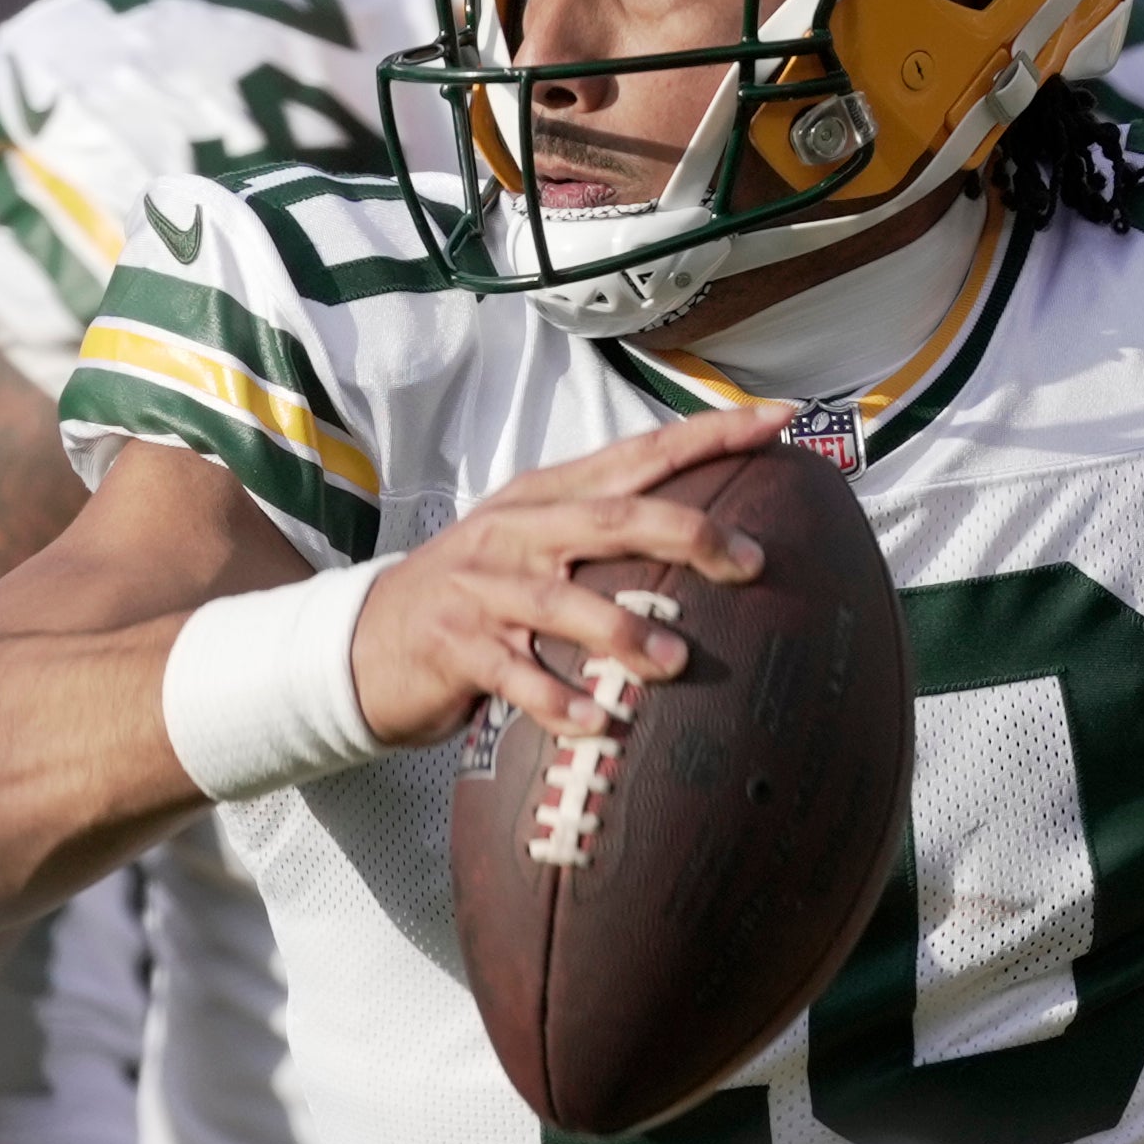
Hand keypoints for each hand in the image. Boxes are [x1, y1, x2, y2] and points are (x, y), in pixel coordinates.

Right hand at [350, 407, 782, 748]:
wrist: (365, 642)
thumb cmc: (475, 598)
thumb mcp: (533, 546)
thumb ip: (605, 534)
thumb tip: (711, 539)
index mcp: (546, 497)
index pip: (639, 454)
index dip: (709, 434)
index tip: (778, 420)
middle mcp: (518, 531)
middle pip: (611, 517)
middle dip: (686, 533)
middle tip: (751, 562)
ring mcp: (482, 588)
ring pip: (563, 600)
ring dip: (623, 629)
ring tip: (675, 662)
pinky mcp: (455, 648)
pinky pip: (514, 675)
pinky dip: (557, 701)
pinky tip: (599, 724)